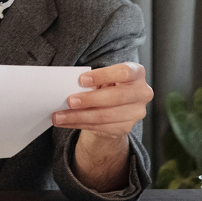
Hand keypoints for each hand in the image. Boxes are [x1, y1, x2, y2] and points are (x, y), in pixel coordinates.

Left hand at [53, 63, 152, 191]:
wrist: (115, 105)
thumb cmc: (106, 84)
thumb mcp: (103, 77)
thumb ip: (92, 80)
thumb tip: (68, 85)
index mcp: (136, 73)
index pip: (123, 73)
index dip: (102, 76)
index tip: (81, 80)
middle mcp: (142, 93)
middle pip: (115, 97)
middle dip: (89, 100)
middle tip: (69, 101)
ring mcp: (136, 113)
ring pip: (105, 116)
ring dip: (78, 117)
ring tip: (59, 116)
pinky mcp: (126, 127)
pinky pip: (100, 127)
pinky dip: (79, 124)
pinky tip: (65, 122)